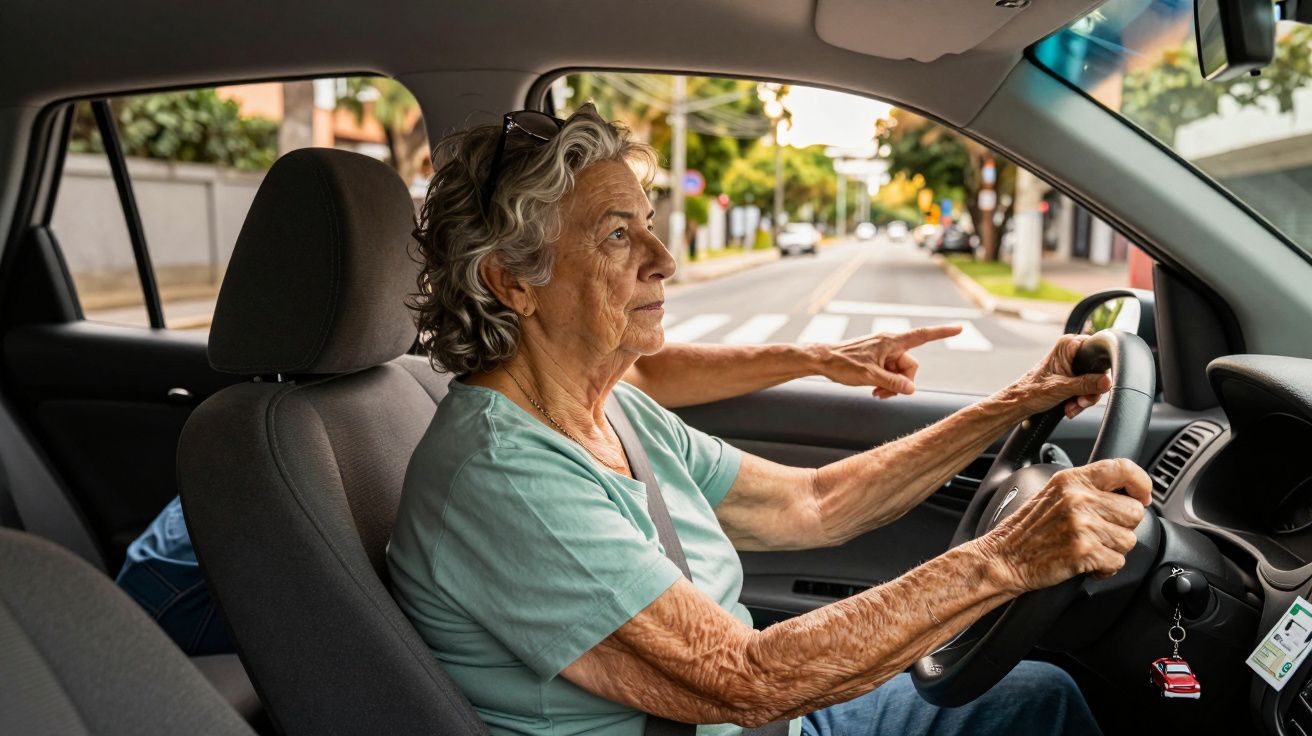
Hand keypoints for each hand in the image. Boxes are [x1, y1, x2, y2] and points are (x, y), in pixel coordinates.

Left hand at [814, 325, 962, 398]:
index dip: (942, 332)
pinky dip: (885, 382)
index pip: (922, 335)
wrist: (822, 360)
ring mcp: (883, 352)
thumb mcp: (870, 376)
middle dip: (903, 381)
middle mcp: (890, 344)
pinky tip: (874, 390)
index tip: (960, 327)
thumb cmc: (843, 364)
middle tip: (885, 393)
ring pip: (900, 372)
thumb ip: (893, 383)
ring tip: (876, 392)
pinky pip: (890, 372)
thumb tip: (912, 389)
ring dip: (892, 385)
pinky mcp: (876, 359)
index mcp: (891, 341)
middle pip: (911, 365)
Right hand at [974, 459, 1150, 594]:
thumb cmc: (1027, 530)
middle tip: (1100, 532)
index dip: (1141, 483)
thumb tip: (1126, 492)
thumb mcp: (1053, 494)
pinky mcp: (1084, 551)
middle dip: (1122, 527)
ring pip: (1128, 540)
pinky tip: (1087, 564)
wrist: (1004, 558)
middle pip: (1134, 512)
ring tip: (1089, 548)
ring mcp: (1082, 525)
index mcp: (1071, 480)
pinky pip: (1117, 562)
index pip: (1123, 468)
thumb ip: (1086, 489)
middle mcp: (1078, 498)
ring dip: (1113, 550)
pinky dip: (1105, 568)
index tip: (1142, 496)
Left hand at [1007, 334, 1112, 418]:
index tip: (1095, 384)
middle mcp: (1071, 351)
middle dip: (1090, 390)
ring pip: (1093, 381)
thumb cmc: (1031, 392)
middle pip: (1097, 370)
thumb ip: (1086, 384)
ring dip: (1084, 398)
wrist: (1018, 403)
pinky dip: (1080, 399)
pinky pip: (1085, 387)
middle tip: (1080, 401)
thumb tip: (1106, 381)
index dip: (1099, 369)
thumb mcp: (1063, 388)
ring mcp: (1071, 364)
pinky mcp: (1070, 376)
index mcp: (1068, 345)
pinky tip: (1070, 406)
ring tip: (1072, 406)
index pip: (1098, 350)